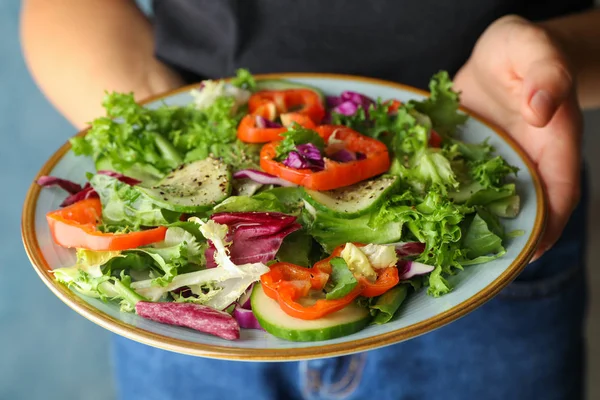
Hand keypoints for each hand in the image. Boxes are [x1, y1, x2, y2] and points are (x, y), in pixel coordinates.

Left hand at [453, 15, 581, 259]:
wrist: (499, 56)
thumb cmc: (520, 50)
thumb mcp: (532, 48)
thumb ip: (545, 73)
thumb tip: (541, 110)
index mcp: (552, 147)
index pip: (560, 196)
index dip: (547, 229)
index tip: (525, 257)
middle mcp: (523, 166)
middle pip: (521, 215)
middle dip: (501, 244)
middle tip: (470, 270)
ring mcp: (492, 171)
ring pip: (484, 210)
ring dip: (465, 232)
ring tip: (437, 258)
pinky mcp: (465, 168)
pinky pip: (454, 192)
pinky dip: (439, 207)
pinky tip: (413, 220)